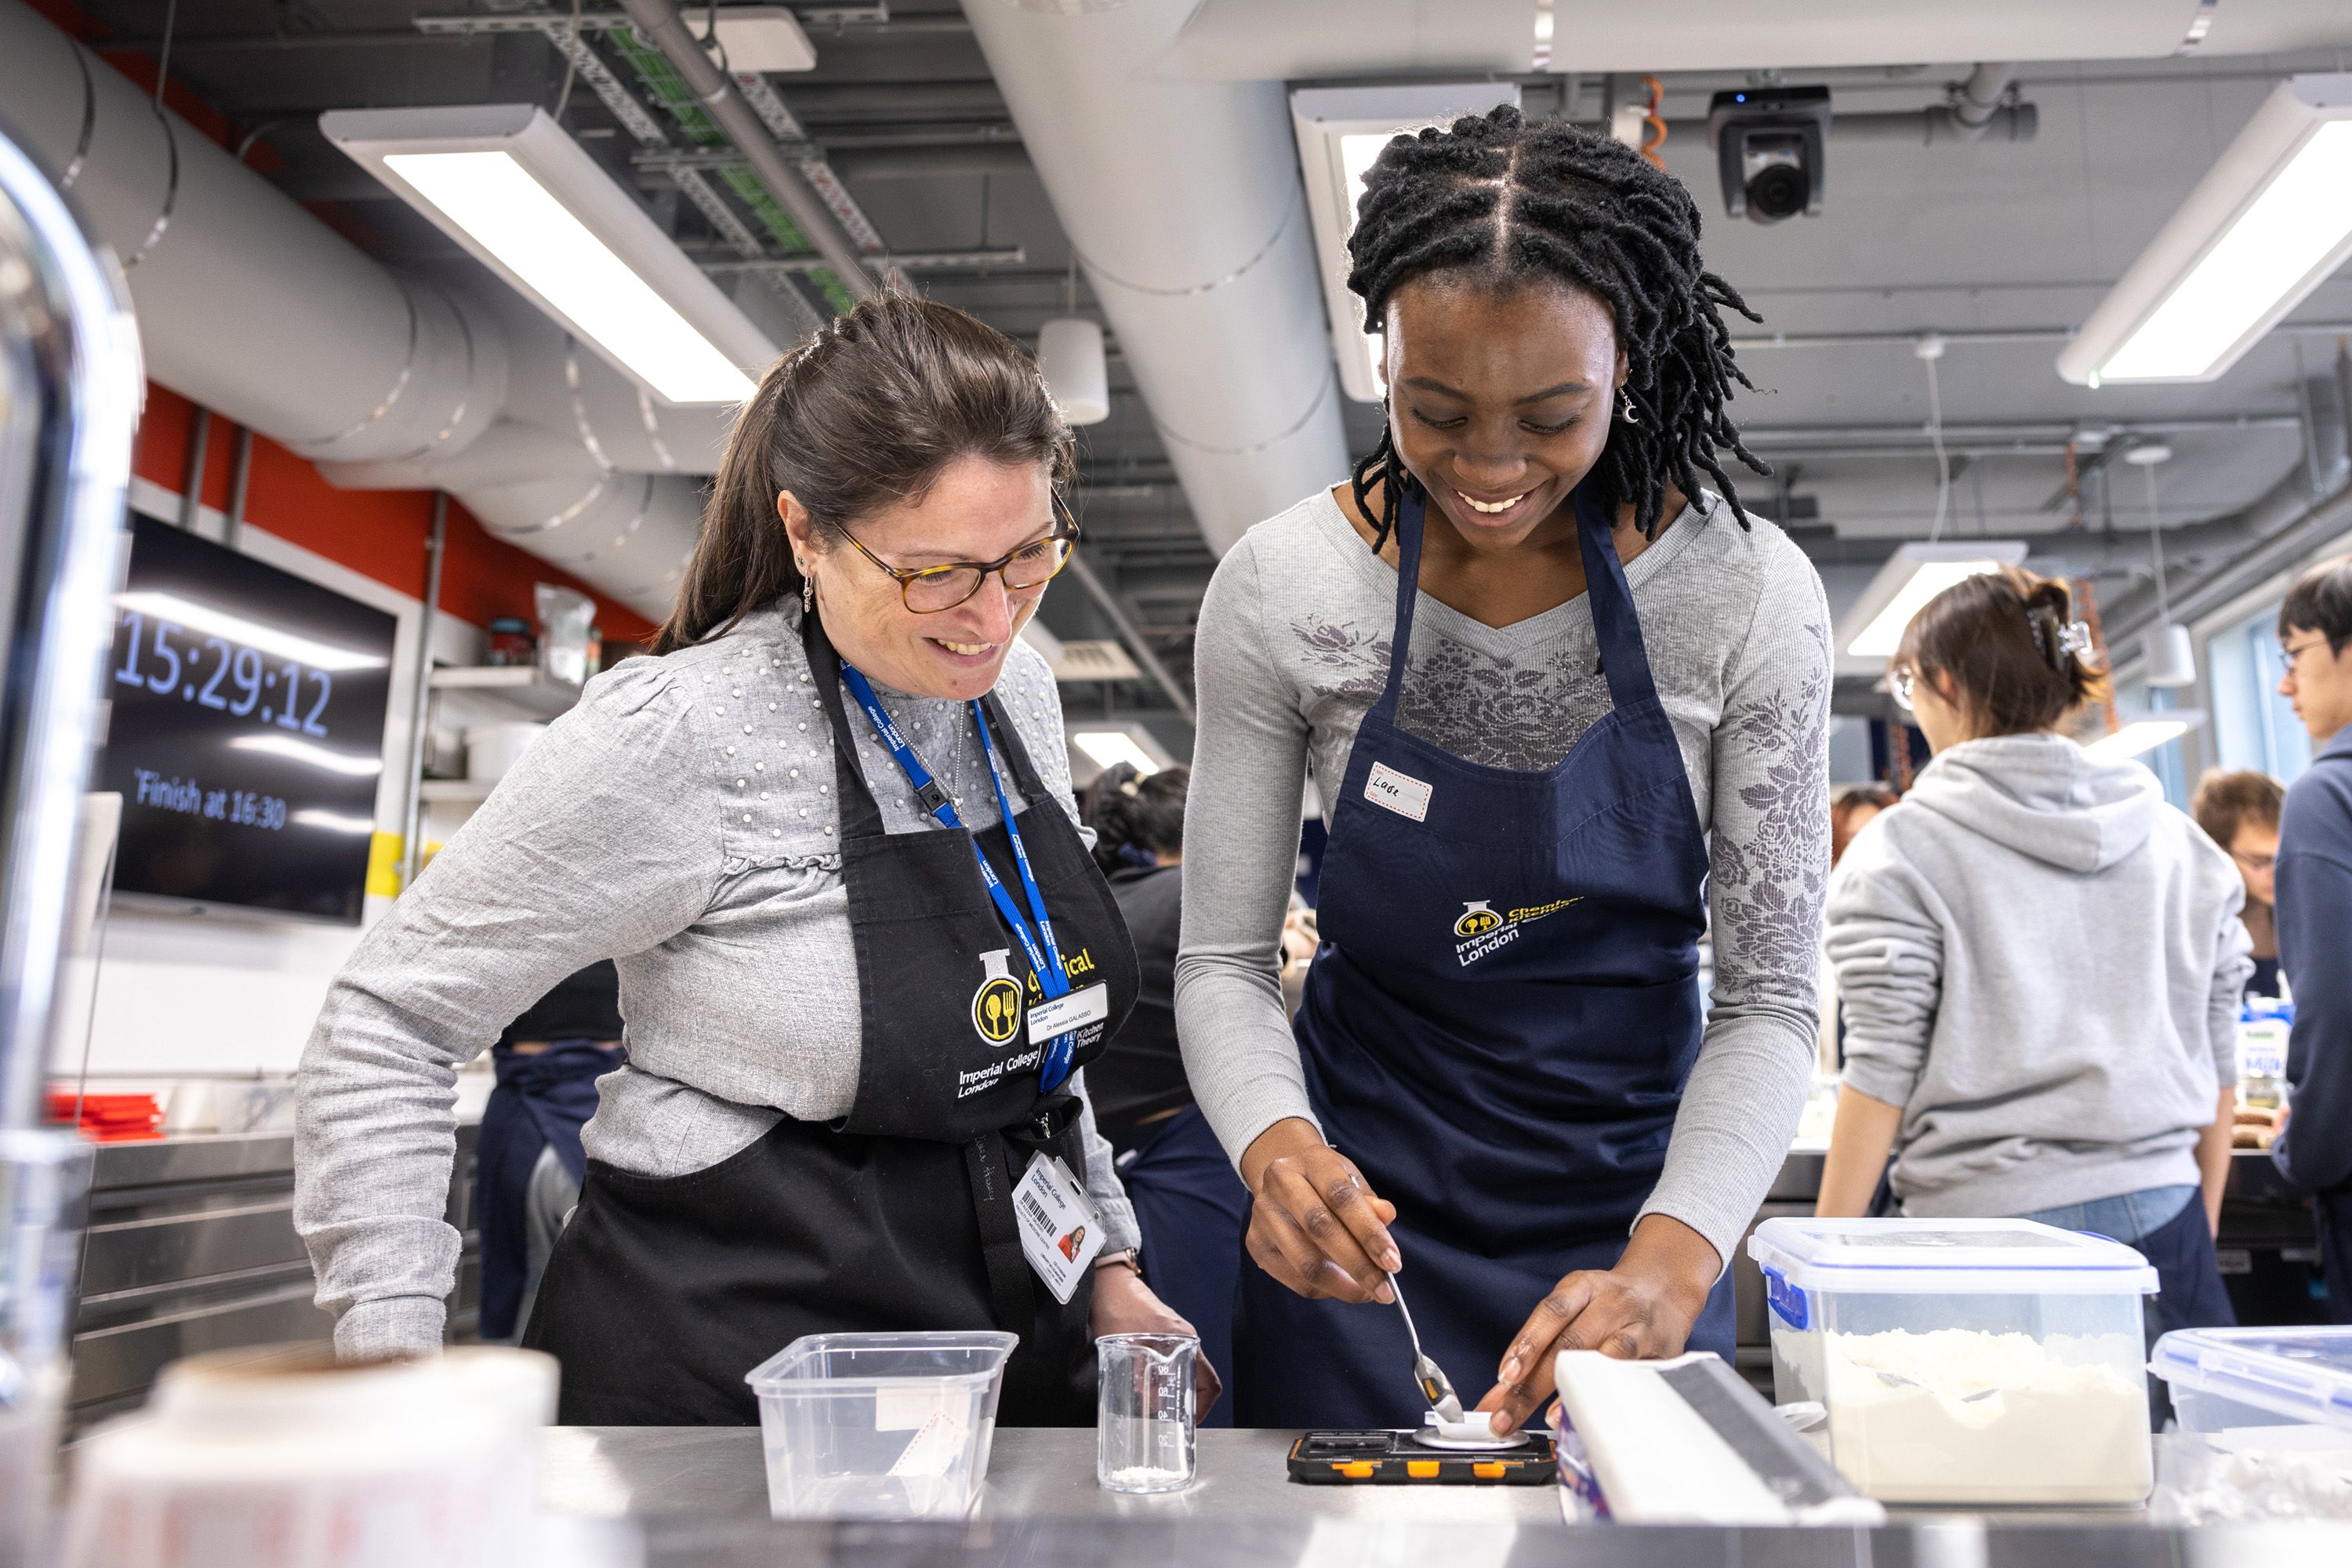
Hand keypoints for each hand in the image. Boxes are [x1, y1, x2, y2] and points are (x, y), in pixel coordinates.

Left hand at [1089, 1260, 1223, 1421]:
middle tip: (1167, 1419)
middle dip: (1185, 1401)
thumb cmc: (1117, 1308)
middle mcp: (1184, 1338)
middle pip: (1198, 1378)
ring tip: (1152, 1404)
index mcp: (1183, 1341)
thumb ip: (1138, 1374)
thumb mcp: (1124, 1346)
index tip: (1189, 1421)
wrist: (1108, 1282)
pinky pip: (1172, 1361)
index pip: (1209, 1381)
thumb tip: (1147, 1401)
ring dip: (1172, 1389)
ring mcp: (1174, 1334)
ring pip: (1183, 1370)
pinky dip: (1163, 1377)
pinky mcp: (1162, 1333)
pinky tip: (1144, 1384)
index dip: (1203, 1407)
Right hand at [1239, 1118, 1398, 1303]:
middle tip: (1385, 1291)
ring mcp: (1262, 1214)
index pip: (1341, 1196)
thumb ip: (1369, 1202)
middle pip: (1320, 1228)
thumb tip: (1386, 1216)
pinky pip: (1293, 1278)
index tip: (1394, 1262)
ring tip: (1367, 1293)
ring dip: (1342, 1285)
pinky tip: (1342, 1287)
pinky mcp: (1255, 1243)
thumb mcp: (1352, 1181)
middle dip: (1358, 1265)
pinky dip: (1324, 1290)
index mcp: (1311, 1160)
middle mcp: (1280, 1182)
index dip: (1369, 1232)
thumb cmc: (1326, 1183)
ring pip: (1304, 1261)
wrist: (1283, 1178)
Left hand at [1473, 1213, 1718, 1436]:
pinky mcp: (1662, 1351)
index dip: (1527, 1344)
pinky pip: (1635, 1375)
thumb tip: (1500, 1394)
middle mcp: (1611, 1302)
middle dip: (1534, 1386)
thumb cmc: (1607, 1303)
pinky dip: (1611, 1395)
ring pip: (1605, 1359)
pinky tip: (1594, 1413)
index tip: (1504, 1377)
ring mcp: (1638, 1326)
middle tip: (1506, 1417)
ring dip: (1575, 1391)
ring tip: (1551, 1418)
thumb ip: (1539, 1345)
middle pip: (1569, 1344)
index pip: (1551, 1312)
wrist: (1663, 1287)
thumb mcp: (1574, 1306)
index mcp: (1583, 1285)